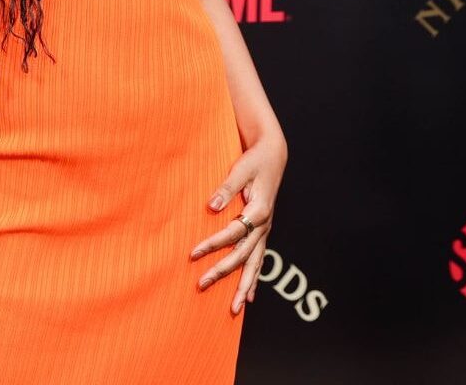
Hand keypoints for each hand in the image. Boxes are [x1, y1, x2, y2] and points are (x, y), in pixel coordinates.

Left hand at [188, 132, 286, 312]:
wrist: (273, 157)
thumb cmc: (254, 162)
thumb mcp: (240, 169)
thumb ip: (226, 187)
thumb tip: (212, 205)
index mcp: (259, 211)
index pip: (233, 232)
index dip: (213, 244)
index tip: (192, 253)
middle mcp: (264, 225)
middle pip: (243, 255)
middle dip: (223, 271)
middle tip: (201, 284)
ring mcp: (265, 231)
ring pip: (255, 264)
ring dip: (243, 285)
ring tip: (234, 308)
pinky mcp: (263, 232)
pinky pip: (258, 260)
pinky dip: (254, 279)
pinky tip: (249, 296)